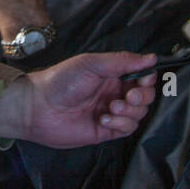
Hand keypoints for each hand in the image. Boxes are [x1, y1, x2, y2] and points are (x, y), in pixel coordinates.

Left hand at [0, 51, 157, 147]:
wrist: (38, 107)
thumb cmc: (60, 81)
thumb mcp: (92, 64)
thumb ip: (123, 61)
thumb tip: (151, 58)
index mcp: (112, 74)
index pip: (142, 76)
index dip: (147, 78)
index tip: (144, 78)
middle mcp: (114, 93)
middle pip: (145, 96)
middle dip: (142, 96)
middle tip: (129, 96)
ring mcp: (111, 112)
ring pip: (139, 114)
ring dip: (130, 111)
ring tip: (111, 107)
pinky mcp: (106, 131)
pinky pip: (127, 129)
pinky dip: (120, 124)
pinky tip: (103, 119)